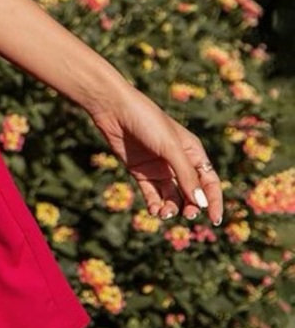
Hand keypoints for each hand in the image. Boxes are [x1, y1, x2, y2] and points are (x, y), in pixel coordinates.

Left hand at [85, 85, 223, 225]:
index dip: (213, 200)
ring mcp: (158, 167)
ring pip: (171, 196)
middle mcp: (177, 161)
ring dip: (171, 208)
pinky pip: (151, 193)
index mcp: (192, 152)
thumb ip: (186, 174)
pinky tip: (154, 210)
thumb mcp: (170, 147)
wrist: (113, 108)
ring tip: (164, 213)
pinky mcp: (139, 171)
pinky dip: (154, 204)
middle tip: (187, 215)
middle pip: (190, 192)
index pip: (209, 181)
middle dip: (190, 206)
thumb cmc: (146, 121)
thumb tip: (202, 203)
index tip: (214, 219)